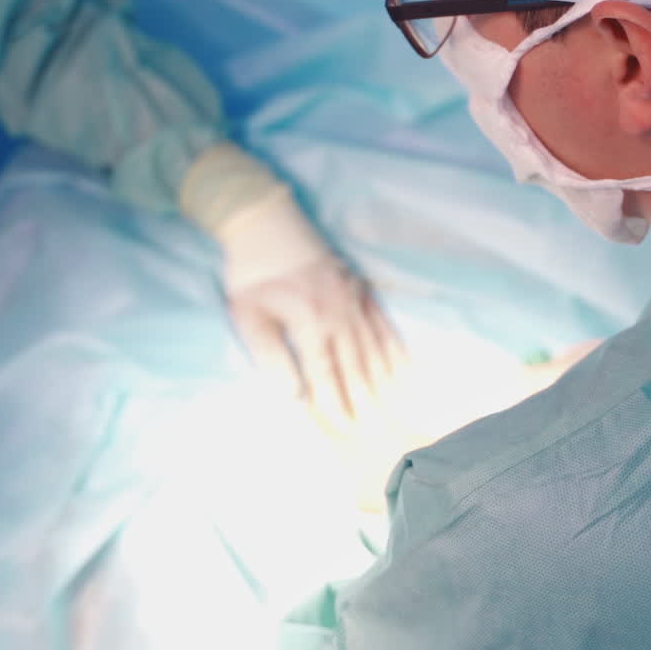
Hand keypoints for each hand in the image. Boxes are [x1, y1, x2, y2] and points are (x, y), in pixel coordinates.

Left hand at [228, 250, 400, 423]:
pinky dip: (393, 346)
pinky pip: (381, 322)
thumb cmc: (251, 273)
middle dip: (366, 398)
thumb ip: (271, 357)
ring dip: (384, 378)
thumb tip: (293, 394)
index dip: (335, 402)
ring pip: (374, 345)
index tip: (345, 427)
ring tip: (395, 405)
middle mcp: (337, 311)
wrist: (266, 222)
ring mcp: (352, 296)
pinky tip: (402, 365)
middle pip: (356, 364)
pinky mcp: (358, 285)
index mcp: (309, 321)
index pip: (326, 373)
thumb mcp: (248, 317)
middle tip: (376, 427)